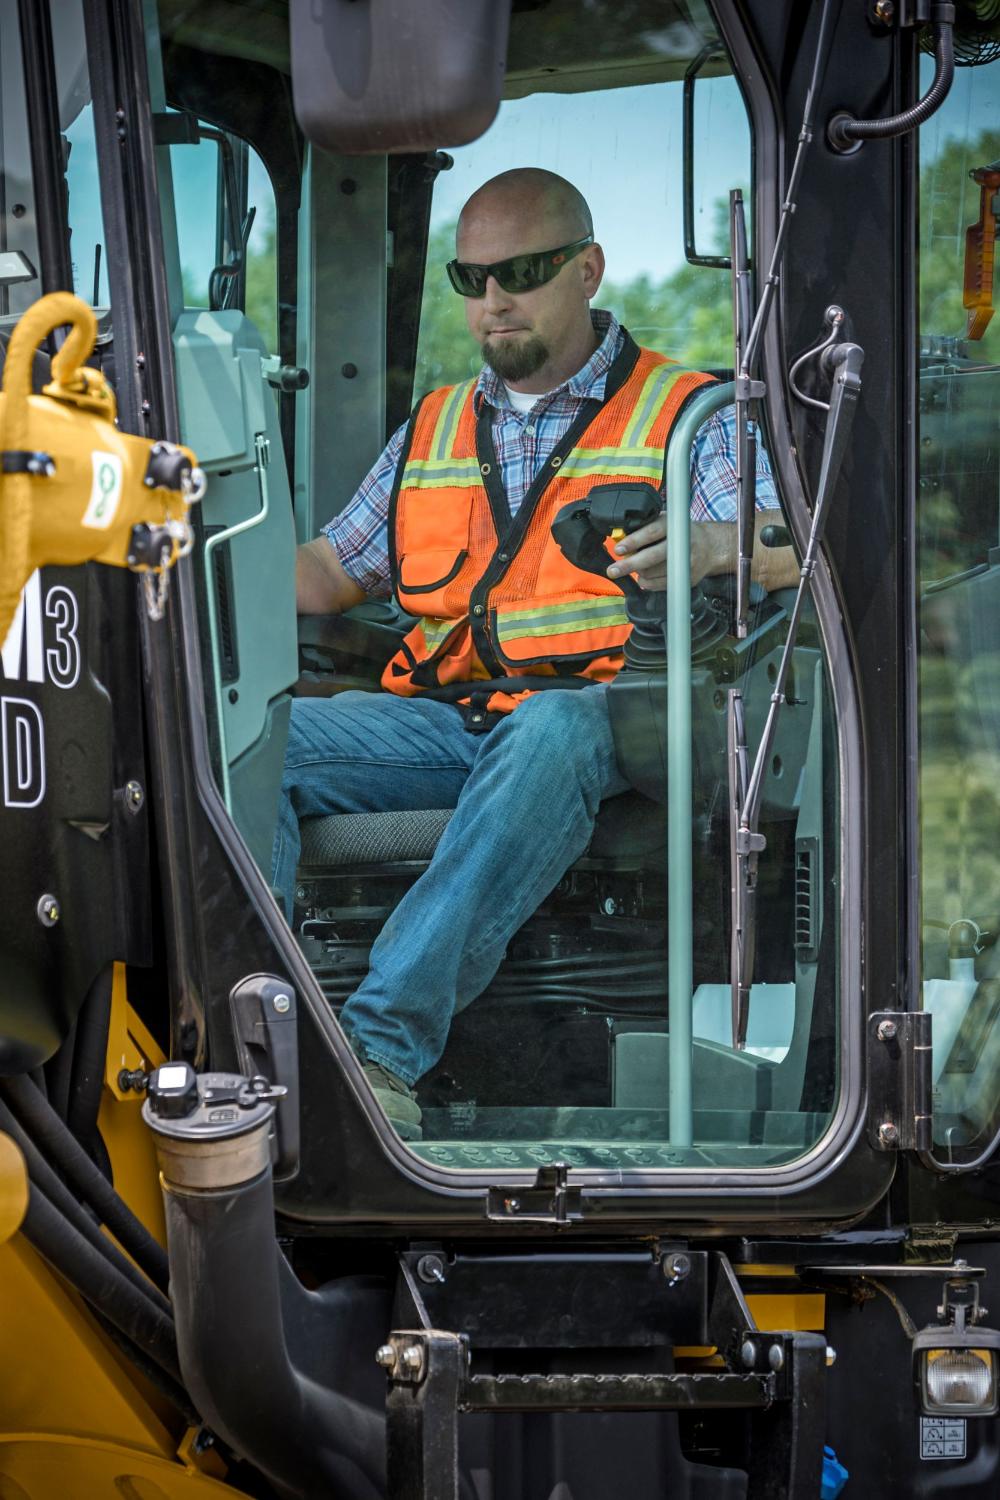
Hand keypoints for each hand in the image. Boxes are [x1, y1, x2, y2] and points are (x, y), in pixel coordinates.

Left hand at [606, 515, 720, 590]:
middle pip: (651, 558)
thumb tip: (621, 538)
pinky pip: (658, 585)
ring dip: (638, 572)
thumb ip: (646, 527)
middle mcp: (681, 544)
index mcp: (674, 526)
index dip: (633, 541)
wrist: (710, 547)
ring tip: (636, 566)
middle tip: (613, 570)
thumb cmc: (681, 533)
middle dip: (629, 565)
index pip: (651, 533)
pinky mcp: (685, 578)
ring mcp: (685, 563)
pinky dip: (647, 582)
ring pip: (651, 573)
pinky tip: (645, 576)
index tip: (619, 549)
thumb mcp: (666, 522)